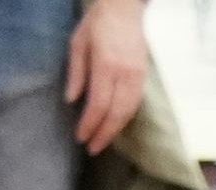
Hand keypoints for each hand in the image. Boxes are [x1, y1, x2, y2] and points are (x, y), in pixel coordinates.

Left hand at [64, 0, 148, 156]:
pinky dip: (123, 118)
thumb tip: (72, 101)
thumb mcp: (77, 43)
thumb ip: (76, 73)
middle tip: (92, 149)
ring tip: (102, 141)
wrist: (124, 8)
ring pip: (128, 111)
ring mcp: (137, 75)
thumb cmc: (96, 23)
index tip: (79, 137)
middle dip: (103, 134)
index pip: (99, 104)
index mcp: (106, 64)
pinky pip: (134, 103)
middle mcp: (125, 73)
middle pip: (116, 113)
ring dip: (115, 130)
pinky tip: (113, 125)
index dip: (89, 124)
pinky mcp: (143, 76)